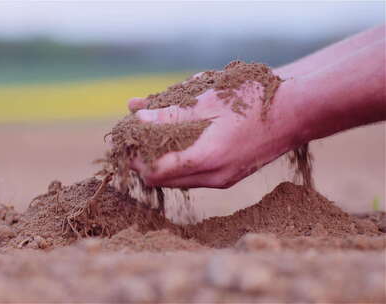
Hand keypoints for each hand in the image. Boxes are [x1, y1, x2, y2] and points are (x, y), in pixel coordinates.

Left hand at [128, 79, 300, 188]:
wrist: (298, 112)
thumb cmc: (255, 100)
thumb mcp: (208, 100)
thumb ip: (170, 112)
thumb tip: (137, 115)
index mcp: (206, 159)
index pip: (153, 171)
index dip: (134, 156)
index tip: (127, 136)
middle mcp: (213, 177)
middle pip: (161, 180)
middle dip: (143, 159)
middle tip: (136, 134)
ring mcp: (223, 180)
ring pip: (176, 179)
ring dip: (161, 159)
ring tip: (157, 131)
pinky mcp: (230, 177)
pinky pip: (194, 175)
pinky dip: (180, 159)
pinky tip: (181, 135)